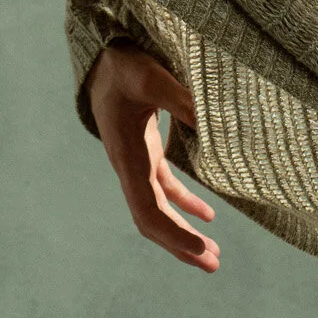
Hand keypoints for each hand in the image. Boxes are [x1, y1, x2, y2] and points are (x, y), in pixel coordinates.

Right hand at [86, 43, 219, 271]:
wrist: (103, 53)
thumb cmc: (124, 64)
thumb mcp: (151, 78)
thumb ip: (181, 100)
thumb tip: (215, 125)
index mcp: (128, 156)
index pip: (148, 210)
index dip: (174, 234)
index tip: (203, 249)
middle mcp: (129, 165)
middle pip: (152, 219)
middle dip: (181, 245)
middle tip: (214, 264)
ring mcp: (137, 159)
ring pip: (158, 208)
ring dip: (182, 231)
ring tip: (212, 252)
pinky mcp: (146, 149)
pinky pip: (163, 188)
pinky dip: (184, 204)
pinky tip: (208, 215)